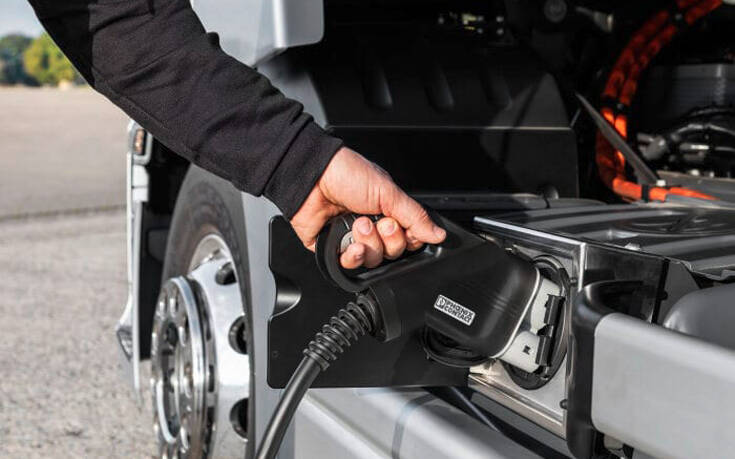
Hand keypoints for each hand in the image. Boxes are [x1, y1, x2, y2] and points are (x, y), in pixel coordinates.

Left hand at [290, 147, 445, 267]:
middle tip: (376, 221)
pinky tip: (350, 244)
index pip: (409, 239)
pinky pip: (349, 266)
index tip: (398, 224)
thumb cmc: (346, 174)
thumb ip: (415, 216)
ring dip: (368, 244)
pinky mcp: (333, 249)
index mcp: (387, 212)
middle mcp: (372, 228)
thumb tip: (438, 234)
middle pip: (393, 253)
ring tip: (357, 224)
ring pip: (373, 261)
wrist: (312, 177)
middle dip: (386, 239)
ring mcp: (353, 239)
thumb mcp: (388, 192)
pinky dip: (352, 258)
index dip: (407, 238)